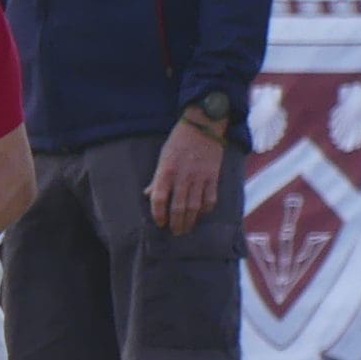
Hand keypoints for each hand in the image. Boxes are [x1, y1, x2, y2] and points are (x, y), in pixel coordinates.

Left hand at [146, 119, 227, 235]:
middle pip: (177, 207)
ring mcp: (199, 178)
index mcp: (166, 171)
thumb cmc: (179, 142)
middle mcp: (182, 177)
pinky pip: (210, 199)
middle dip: (176, 223)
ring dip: (189, 221)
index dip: (158, 214)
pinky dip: (205, 210)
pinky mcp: (213, 177)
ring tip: (186, 228)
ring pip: (194, 207)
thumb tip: (147, 195)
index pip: (159, 199)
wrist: (202, 126)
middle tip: (175, 232)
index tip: (160, 223)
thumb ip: (157, 178)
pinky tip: (201, 214)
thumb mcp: (163, 158)